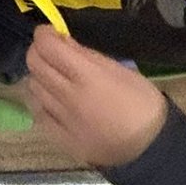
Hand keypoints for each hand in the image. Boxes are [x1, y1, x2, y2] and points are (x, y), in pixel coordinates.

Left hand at [26, 27, 167, 168]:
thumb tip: (62, 41)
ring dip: (40, 76)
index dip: (44, 34)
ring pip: (33, 87)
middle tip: (51, 52)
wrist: (152, 151)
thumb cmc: (143, 106)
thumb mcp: (122, 71)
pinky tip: (53, 101)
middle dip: (38, 51)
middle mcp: (69, 98)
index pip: (47, 46)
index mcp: (88, 77)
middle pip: (34, 64)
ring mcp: (63, 121)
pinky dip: (41, 102)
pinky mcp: (62, 140)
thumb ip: (88, 55)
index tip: (51, 33)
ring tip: (55, 77)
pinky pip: (38, 114)